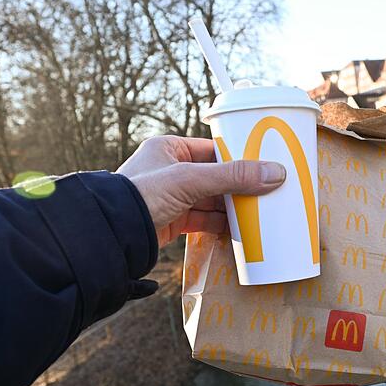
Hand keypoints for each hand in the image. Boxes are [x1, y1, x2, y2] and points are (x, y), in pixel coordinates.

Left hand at [117, 135, 285, 247]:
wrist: (110, 236)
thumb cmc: (141, 196)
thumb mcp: (190, 179)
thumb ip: (233, 175)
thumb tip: (275, 172)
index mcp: (169, 148)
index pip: (214, 149)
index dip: (240, 157)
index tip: (265, 165)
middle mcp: (170, 171)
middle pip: (216, 176)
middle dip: (240, 186)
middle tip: (269, 190)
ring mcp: (172, 197)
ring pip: (213, 200)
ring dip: (234, 207)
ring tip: (260, 211)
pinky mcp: (173, 221)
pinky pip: (205, 219)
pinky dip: (223, 224)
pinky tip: (241, 229)